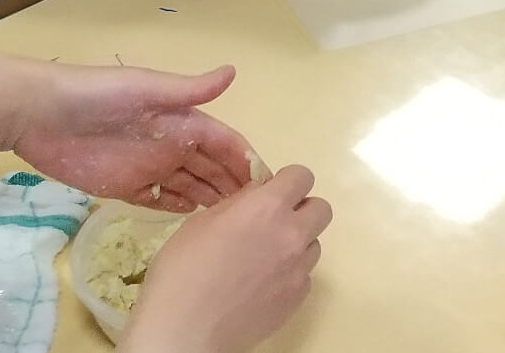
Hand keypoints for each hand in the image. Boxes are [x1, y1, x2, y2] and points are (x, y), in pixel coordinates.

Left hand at [12, 64, 258, 212]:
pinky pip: (157, 199)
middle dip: (234, 186)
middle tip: (258, 216)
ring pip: (189, 185)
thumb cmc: (96, 96)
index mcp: (181, 119)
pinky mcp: (122, 186)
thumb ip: (188, 90)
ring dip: (210, 199)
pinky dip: (175, 207)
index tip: (268, 185)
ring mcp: (147, 165)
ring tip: (233, 224)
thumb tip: (233, 72)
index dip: (245, 159)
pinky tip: (193, 219)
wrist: (38, 114)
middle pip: (211, 167)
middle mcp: (170, 143)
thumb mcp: (145, 89)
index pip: (224, 142)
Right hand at [121, 165, 332, 352]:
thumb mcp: (202, 221)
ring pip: (314, 244)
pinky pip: (305, 275)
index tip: (272, 193)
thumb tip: (258, 194)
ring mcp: (299, 268)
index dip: (288, 182)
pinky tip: (261, 285)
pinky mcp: (298, 298)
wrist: (186, 328)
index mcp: (267, 207)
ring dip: (296, 244)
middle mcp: (292, 234)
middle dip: (301, 210)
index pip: (302, 176)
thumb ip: (239, 203)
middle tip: (274, 224)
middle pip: (321, 209)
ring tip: (264, 259)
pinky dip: (289, 275)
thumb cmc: (183, 269)